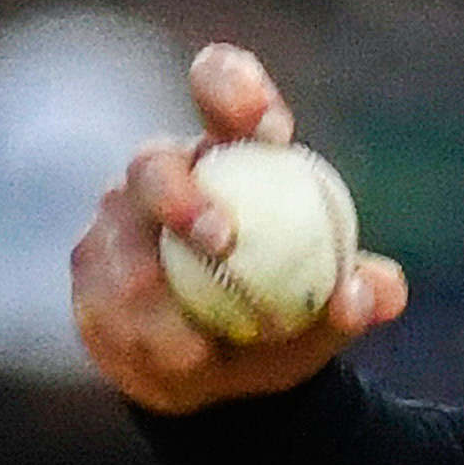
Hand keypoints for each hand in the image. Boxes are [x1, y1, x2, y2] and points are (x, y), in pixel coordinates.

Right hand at [72, 41, 416, 417]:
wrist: (222, 376)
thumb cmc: (281, 320)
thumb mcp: (329, 314)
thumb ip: (358, 297)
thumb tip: (374, 289)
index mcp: (229, 153)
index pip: (220, 89)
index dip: (233, 88)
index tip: (265, 124)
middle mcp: (163, 174)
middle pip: (153, 165)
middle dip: (180, 195)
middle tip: (221, 237)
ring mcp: (116, 221)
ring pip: (123, 250)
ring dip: (163, 296)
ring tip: (201, 346)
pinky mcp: (89, 271)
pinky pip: (106, 304)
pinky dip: (151, 337)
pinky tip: (183, 362)